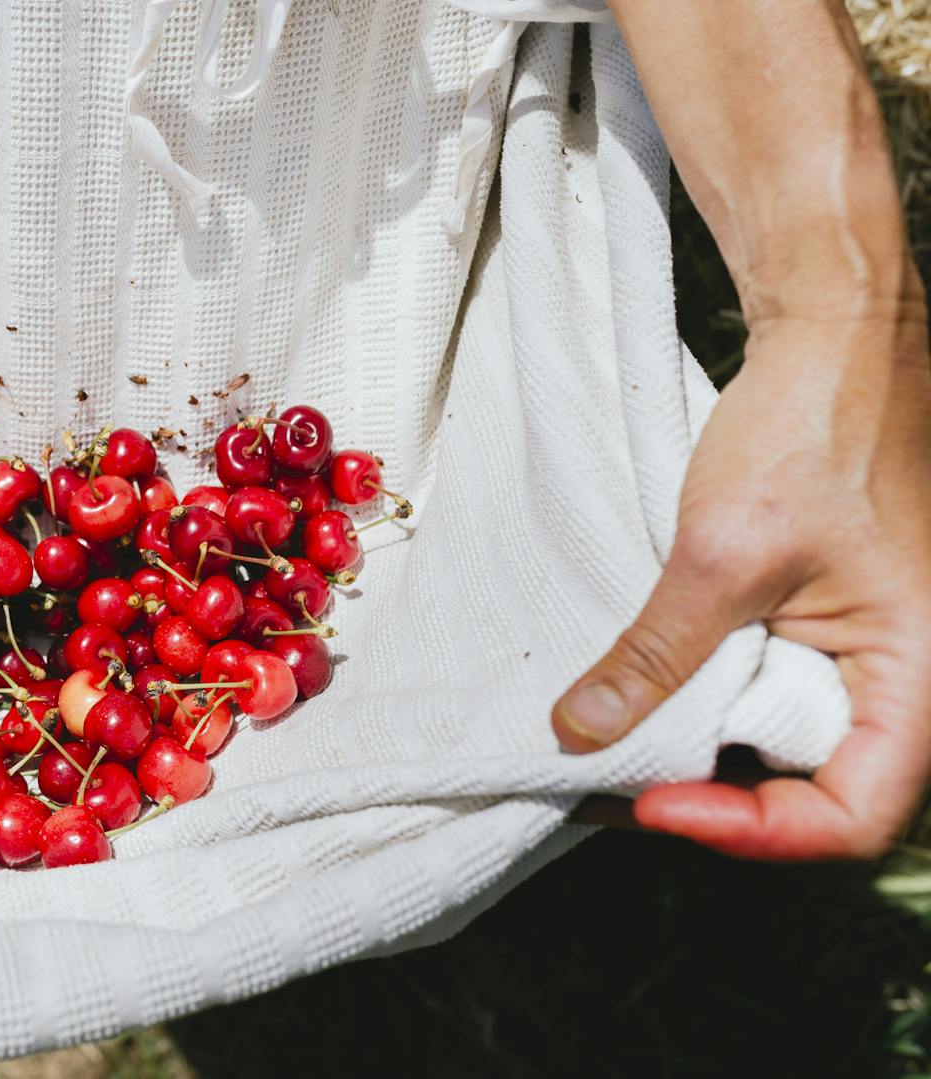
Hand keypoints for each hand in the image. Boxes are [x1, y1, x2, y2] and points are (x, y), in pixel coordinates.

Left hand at [555, 310, 930, 859]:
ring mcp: (863, 654)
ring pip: (785, 747)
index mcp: (917, 673)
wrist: (836, 340)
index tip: (656, 802)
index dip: (752, 829)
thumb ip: (656, 654)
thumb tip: (581, 733)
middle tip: (607, 789)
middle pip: (816, 793)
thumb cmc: (812, 430)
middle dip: (711, 801)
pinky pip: (767, 693)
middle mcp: (904, 678)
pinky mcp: (821, 627)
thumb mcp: (719, 554)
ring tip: (605, 753)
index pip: (853, 812)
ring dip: (699, 756)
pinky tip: (635, 701)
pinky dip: (702, 707)